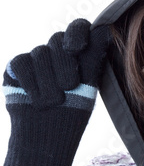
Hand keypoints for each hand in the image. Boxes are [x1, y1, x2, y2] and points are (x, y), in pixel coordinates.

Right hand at [0, 19, 110, 165]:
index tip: (78, 47)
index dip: (77, 32)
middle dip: (66, 63)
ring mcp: (36, 58)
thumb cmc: (74, 112)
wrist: (50, 137)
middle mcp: (57, 52)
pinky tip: (36, 100)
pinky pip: (22, 63)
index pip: (78, 28)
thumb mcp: (88, 85)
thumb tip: (105, 31)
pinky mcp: (16, 67)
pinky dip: (32, 83)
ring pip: (41, 53)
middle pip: (59, 39)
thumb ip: (94, 57)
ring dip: (49, 81)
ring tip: (54, 101)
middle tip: (70, 85)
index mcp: (79, 53)